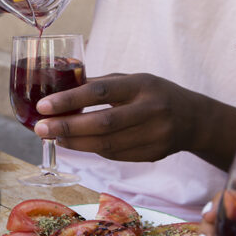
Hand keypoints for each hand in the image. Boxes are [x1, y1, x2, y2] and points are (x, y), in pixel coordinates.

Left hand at [33, 73, 203, 161]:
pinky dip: (91, 150)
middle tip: (40, 128)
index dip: (70, 100)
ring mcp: (154, 135)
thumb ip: (101, 84)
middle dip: (67, 128)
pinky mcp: (152, 154)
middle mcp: (150, 110)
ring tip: (53, 137)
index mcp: (142, 85)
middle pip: (103, 124)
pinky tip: (75, 145)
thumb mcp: (133, 80)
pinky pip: (114, 155)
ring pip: (107, 145)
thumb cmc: (154, 94)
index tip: (43, 106)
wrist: (194, 119)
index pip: (101, 91)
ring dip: (75, 143)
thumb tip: (60, 89)